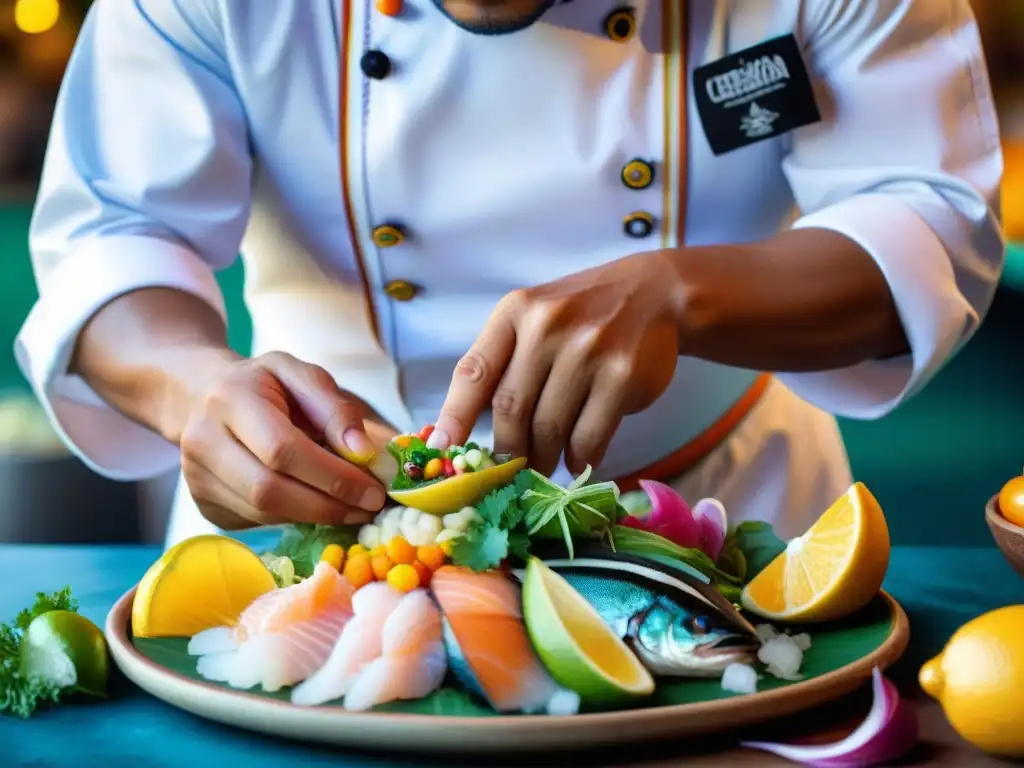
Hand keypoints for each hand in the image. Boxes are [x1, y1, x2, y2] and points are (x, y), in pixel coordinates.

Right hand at [179, 351, 387, 529]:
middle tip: (368, 508)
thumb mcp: (302, 376)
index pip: (282, 450)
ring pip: (263, 514)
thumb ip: (335, 409)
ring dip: (315, 516)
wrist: (202, 395)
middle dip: (327, 505)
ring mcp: (197, 478)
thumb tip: (363, 453)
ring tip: (350, 506)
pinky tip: (314, 502)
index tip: (373, 490)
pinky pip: (257, 522)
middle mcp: (202, 441)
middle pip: (268, 491)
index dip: (332, 476)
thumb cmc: (264, 385)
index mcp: (230, 399)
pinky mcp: (204, 505)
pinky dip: (294, 517)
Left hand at [430, 252, 681, 475]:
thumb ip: (504, 361)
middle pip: (511, 409)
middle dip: (507, 450)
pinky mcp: (622, 376)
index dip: (454, 413)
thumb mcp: (536, 318)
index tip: (442, 446)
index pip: (474, 369)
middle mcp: (547, 326)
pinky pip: (588, 437)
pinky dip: (578, 459)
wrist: (654, 294)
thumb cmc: (581, 316)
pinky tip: (577, 459)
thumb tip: (467, 431)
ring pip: (549, 429)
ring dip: (543, 458)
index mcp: (516, 311)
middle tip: (510, 470)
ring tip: (544, 466)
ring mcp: (588, 350)